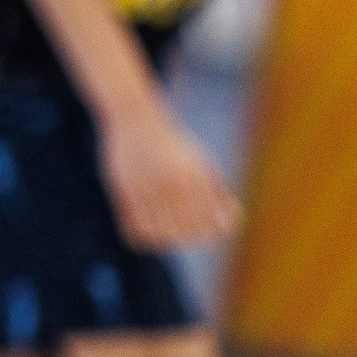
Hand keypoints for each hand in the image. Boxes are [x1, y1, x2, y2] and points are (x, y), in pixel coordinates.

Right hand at [98, 107, 239, 250]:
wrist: (134, 118)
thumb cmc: (173, 142)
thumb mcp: (200, 162)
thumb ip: (217, 191)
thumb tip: (231, 221)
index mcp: (195, 177)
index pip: (212, 225)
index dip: (213, 232)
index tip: (208, 228)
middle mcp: (172, 185)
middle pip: (186, 233)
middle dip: (189, 235)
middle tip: (185, 229)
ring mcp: (147, 190)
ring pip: (160, 236)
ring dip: (165, 238)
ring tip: (166, 229)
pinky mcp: (124, 193)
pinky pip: (136, 230)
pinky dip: (145, 235)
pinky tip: (149, 226)